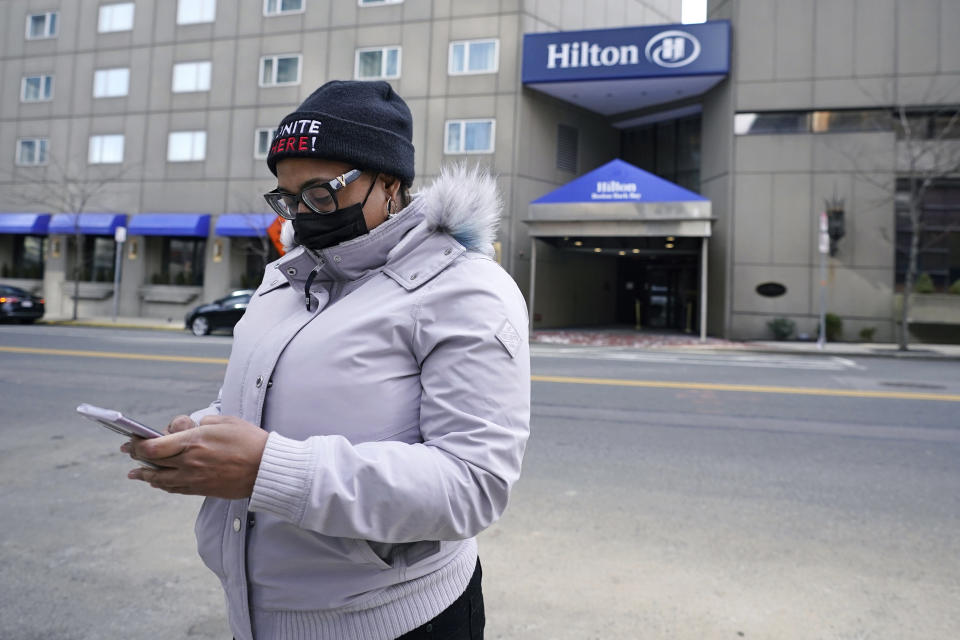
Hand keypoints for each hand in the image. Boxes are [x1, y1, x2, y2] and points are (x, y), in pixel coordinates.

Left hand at [123, 415, 268, 498]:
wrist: (266, 468)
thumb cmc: (250, 441)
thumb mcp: (226, 421)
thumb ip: (203, 423)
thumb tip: (191, 429)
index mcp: (194, 441)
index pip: (154, 447)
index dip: (138, 444)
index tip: (132, 440)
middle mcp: (189, 462)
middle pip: (153, 463)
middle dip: (137, 457)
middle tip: (129, 452)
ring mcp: (195, 478)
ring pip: (161, 479)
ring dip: (146, 476)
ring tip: (136, 474)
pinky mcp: (202, 489)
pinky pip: (175, 489)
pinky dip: (163, 485)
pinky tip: (158, 483)